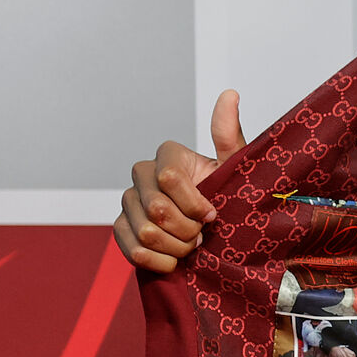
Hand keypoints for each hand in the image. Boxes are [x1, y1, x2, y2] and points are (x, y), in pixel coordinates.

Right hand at [113, 88, 246, 272]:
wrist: (218, 235)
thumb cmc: (229, 198)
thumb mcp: (236, 170)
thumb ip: (229, 135)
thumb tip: (230, 93)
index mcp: (168, 155)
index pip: (169, 178)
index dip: (194, 204)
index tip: (212, 215)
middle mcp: (142, 174)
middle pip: (157, 209)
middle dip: (187, 230)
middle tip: (203, 235)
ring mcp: (127, 202)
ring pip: (146, 233)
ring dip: (176, 248)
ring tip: (191, 247)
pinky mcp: (120, 229)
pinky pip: (132, 251)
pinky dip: (159, 262)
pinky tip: (175, 261)